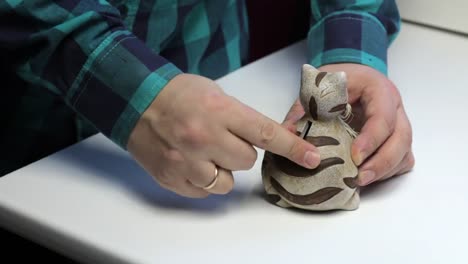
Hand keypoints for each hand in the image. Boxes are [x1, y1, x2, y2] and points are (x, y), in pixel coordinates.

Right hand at [127, 74, 319, 197]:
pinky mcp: (173, 177)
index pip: (265, 134)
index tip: (311, 158)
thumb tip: (263, 138)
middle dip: (240, 152)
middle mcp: (205, 137)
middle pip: (247, 160)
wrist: (135, 101)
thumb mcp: (214, 93)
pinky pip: (204, 191)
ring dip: (222, 169)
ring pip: (227, 181)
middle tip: (223, 139)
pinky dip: (203, 180)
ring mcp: (187, 160)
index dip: (292, 147)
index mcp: (219, 111)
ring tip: (205, 153)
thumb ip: (239, 117)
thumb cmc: (176, 94)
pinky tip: (192, 162)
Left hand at [283, 64, 414, 185]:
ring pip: (404, 151)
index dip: (371, 139)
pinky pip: (402, 159)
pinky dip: (387, 171)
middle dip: (382, 161)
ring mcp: (398, 124)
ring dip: (384, 170)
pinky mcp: (395, 139)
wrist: (349, 76)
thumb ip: (303, 109)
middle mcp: (395, 108)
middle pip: (401, 138)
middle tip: (359, 178)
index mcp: (378, 91)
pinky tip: (367, 177)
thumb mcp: (318, 88)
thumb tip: (286, 133)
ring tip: (360, 181)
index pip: (383, 117)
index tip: (354, 157)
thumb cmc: (337, 81)